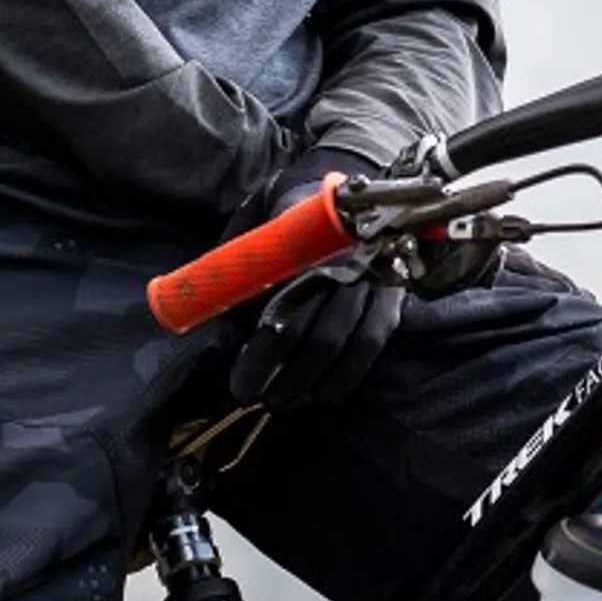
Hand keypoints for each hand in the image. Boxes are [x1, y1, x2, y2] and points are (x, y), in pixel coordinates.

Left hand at [228, 150, 403, 410]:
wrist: (342, 198)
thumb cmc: (288, 223)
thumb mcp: (256, 231)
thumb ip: (237, 271)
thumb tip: (208, 320)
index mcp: (306, 244)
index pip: (285, 312)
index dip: (263, 357)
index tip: (241, 387)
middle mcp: (346, 260)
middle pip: (318, 336)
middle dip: (286, 379)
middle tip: (261, 400)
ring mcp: (374, 277)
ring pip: (346, 344)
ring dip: (313, 382)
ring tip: (286, 402)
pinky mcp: (393, 293)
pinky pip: (373, 342)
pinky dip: (348, 374)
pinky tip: (324, 394)